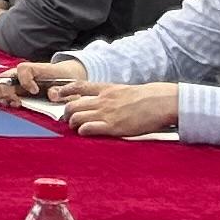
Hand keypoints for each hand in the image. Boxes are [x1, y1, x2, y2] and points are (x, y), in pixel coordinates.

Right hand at [0, 57, 88, 106]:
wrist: (65, 76)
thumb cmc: (65, 78)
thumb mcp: (69, 83)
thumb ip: (61, 90)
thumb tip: (51, 95)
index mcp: (34, 68)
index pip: (23, 69)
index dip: (26, 82)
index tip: (35, 91)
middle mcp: (20, 73)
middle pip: (1, 79)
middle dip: (5, 93)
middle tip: (17, 102)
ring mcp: (14, 81)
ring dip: (2, 97)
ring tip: (15, 104)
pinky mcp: (13, 89)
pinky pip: (0, 93)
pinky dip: (3, 100)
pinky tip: (14, 105)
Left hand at [56, 81, 181, 138]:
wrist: (160, 102)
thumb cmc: (148, 98)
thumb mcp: (126, 91)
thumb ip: (113, 95)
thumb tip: (106, 100)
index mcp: (107, 89)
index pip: (79, 86)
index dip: (65, 90)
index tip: (59, 94)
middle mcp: (102, 100)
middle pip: (73, 105)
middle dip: (67, 114)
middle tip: (68, 120)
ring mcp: (106, 113)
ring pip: (76, 116)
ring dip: (73, 124)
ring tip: (76, 128)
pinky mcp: (113, 126)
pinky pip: (88, 128)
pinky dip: (82, 131)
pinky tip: (85, 133)